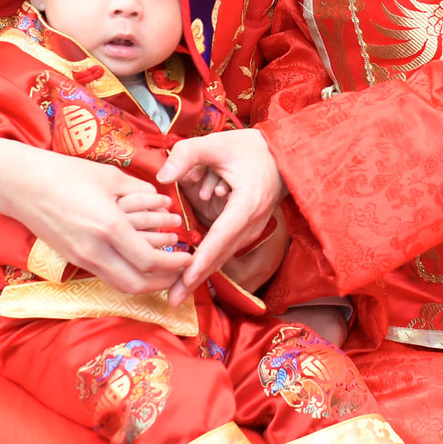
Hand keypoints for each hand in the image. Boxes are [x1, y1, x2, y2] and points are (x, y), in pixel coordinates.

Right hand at [6, 146, 189, 294]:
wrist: (20, 185)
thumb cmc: (63, 174)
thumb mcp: (108, 176)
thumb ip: (139, 191)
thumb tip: (161, 202)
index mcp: (108, 227)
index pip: (149, 260)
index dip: (173, 263)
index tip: (188, 255)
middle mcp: (95, 250)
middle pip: (138, 283)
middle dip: (164, 281)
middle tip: (180, 269)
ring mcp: (81, 258)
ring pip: (121, 285)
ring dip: (147, 281)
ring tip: (164, 269)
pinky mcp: (73, 259)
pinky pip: (107, 276)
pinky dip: (128, 274)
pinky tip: (138, 263)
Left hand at [158, 129, 287, 301]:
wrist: (279, 156)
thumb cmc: (250, 149)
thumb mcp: (217, 144)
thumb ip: (188, 155)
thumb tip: (163, 178)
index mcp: (247, 204)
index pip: (221, 237)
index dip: (203, 259)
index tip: (185, 279)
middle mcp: (251, 224)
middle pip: (220, 256)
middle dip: (196, 278)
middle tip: (172, 300)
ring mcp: (250, 231)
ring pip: (220, 256)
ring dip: (199, 273)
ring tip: (176, 293)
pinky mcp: (244, 231)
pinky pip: (222, 248)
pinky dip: (205, 260)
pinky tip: (187, 275)